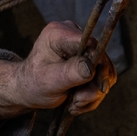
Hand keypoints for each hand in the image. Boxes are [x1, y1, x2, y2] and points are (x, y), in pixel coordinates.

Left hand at [0, 21, 117, 120]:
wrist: (30, 90)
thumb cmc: (33, 83)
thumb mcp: (49, 80)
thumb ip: (70, 72)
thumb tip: (90, 67)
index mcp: (58, 33)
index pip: (90, 43)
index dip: (96, 64)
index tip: (91, 84)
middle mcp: (74, 35)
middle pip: (102, 59)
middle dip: (93, 86)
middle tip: (77, 101)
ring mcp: (84, 48)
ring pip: (106, 72)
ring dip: (93, 93)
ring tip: (74, 103)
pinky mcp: (91, 60)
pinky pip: (104, 78)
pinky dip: (93, 94)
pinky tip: (78, 100)